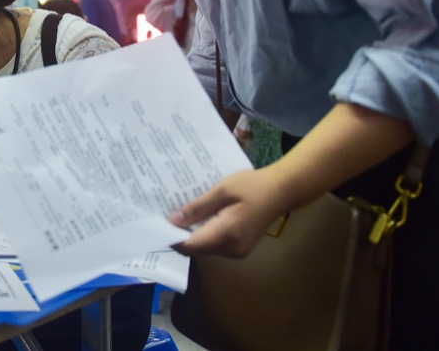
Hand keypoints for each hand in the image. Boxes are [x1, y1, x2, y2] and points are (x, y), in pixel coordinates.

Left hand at [169, 167, 291, 257]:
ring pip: (204, 248)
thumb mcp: (221, 191)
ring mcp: (237, 251)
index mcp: (226, 235)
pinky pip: (214, 245)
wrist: (281, 191)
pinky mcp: (239, 248)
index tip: (157, 223)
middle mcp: (231, 249)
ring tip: (180, 214)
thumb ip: (197, 208)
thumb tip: (173, 221)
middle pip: (195, 250)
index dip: (171, 238)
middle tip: (166, 215)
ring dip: (191, 235)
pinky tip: (199, 217)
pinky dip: (204, 234)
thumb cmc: (251, 186)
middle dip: (179, 235)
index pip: (190, 246)